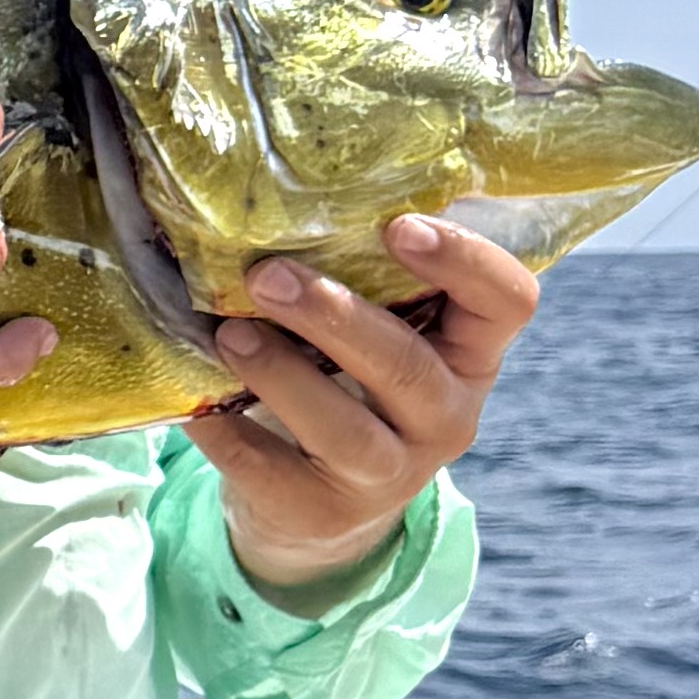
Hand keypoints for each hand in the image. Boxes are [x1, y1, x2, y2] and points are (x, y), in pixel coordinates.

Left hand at [189, 207, 532, 590]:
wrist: (317, 505)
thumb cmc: (348, 382)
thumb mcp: (379, 332)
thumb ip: (365, 277)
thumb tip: (283, 187)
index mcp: (470, 355)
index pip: (508, 302)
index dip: (465, 261)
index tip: (398, 225)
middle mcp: (446, 418)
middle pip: (408, 367)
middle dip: (335, 317)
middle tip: (266, 274)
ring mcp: (389, 474)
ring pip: (344, 430)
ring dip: (280, 374)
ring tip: (227, 333)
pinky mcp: (322, 511)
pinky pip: (269, 469)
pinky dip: (224, 431)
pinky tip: (190, 400)